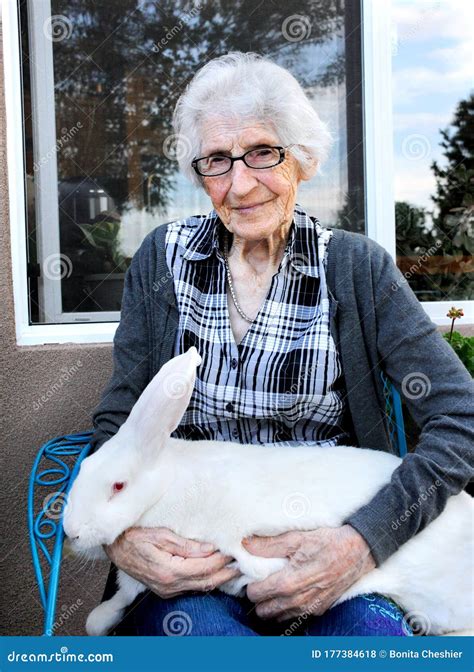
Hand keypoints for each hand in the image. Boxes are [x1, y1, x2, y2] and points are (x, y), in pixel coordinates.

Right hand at [103, 527, 240, 598]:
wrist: (113, 547)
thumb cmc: (132, 536)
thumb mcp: (159, 534)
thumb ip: (185, 544)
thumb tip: (209, 548)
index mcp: (169, 571)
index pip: (205, 568)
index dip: (222, 560)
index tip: (234, 549)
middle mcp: (169, 585)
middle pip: (206, 581)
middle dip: (226, 573)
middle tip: (243, 562)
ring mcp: (166, 590)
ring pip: (200, 587)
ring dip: (218, 578)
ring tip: (234, 567)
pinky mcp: (164, 589)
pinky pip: (190, 587)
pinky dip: (205, 580)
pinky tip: (214, 572)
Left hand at [243, 525, 375, 621]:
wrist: (358, 551)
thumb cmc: (328, 542)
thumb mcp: (296, 538)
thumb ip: (269, 545)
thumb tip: (245, 544)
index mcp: (289, 582)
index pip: (256, 594)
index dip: (250, 584)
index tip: (251, 574)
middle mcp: (298, 600)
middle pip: (264, 611)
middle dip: (258, 598)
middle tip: (260, 581)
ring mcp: (309, 608)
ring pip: (278, 617)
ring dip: (272, 605)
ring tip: (273, 586)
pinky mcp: (319, 610)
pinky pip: (294, 616)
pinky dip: (287, 608)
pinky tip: (290, 591)